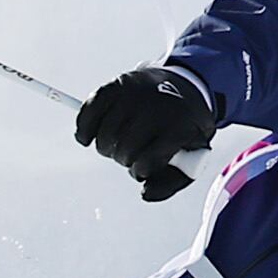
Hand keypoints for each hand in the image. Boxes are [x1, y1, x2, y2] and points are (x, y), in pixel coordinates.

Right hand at [74, 67, 218, 200]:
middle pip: (123, 150)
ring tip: (120, 140)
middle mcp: (154, 108)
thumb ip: (171, 181)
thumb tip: (145, 193)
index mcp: (177, 126)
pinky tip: (90, 136)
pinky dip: (85, 129)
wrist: (187, 84)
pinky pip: (89, 112)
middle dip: (125, 158)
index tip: (144, 166)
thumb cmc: (185, 125)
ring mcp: (133, 94)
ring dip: (107, 147)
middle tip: (132, 151)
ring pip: (104, 137)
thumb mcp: (192, 154)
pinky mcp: (116, 85)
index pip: (145, 162)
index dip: (140, 170)